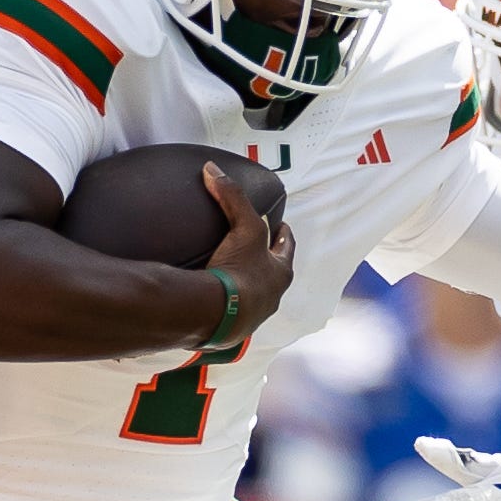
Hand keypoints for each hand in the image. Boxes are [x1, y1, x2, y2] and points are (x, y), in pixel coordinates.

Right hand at [202, 163, 295, 344]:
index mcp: (279, 273)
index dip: (283, 235)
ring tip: (234, 274)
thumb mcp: (242, 228)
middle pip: (272, 274)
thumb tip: (214, 169)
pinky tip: (214, 300)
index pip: (286, 248)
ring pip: (253, 296)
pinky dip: (224, 304)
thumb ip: (231, 196)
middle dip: (266, 262)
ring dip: (246, 286)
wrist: (216, 316)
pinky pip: (229, 313)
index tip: (282, 225)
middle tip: (257, 249)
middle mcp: (270, 297)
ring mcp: (251, 317)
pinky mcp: (229, 331)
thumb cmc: (239, 273)